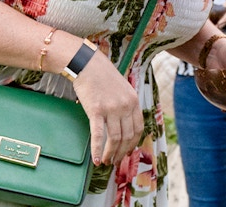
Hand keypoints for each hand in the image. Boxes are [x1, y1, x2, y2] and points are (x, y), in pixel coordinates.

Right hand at [71, 51, 143, 165]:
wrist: (87, 64)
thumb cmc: (102, 76)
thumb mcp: (122, 88)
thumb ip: (126, 105)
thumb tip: (125, 124)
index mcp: (134, 100)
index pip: (138, 128)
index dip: (133, 143)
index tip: (128, 151)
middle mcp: (125, 105)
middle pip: (128, 136)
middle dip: (122, 152)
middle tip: (116, 161)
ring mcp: (111, 108)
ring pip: (115, 139)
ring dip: (111, 154)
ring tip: (106, 161)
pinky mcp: (96, 110)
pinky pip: (98, 135)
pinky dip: (98, 150)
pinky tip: (96, 160)